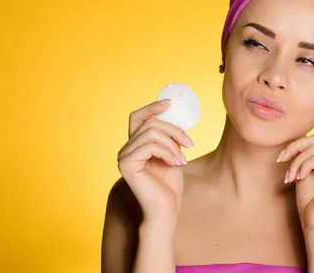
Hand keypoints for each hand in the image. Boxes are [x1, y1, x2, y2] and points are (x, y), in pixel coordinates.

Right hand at [117, 99, 192, 223]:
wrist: (166, 209)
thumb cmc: (169, 185)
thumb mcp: (172, 153)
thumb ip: (167, 136)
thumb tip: (172, 113)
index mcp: (135, 145)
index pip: (138, 117)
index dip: (152, 107)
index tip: (170, 103)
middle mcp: (125, 149)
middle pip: (151, 123)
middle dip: (174, 131)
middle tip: (190, 145)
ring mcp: (123, 156)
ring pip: (152, 133)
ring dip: (173, 144)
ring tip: (181, 159)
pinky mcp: (126, 164)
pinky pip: (150, 145)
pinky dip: (167, 151)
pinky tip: (175, 163)